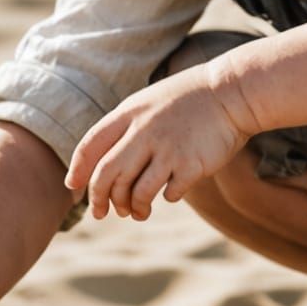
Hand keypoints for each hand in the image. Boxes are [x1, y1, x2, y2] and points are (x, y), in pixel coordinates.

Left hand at [65, 63, 258, 219]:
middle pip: (107, 175)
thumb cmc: (187, 102)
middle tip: (101, 213)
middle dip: (99, 199)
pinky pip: (169, 194)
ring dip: (132, 208)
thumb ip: (125, 129)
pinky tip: (171, 192)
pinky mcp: (191, 165)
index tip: (74, 188)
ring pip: (136, 192)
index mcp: (129, 114)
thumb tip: (102, 167)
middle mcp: (144, 132)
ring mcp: (168, 149)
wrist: (232, 92)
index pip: (90, 147)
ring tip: (137, 212)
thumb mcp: (148, 104)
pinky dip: (167, 197)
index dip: (78, 171)